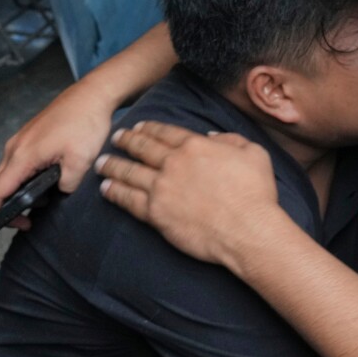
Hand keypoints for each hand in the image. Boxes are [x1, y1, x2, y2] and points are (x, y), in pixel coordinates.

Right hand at [0, 84, 119, 228]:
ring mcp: (21, 140)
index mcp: (23, 156)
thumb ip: (66, 185)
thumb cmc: (85, 123)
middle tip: (26, 223)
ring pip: (10, 173)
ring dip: (18, 191)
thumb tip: (59, 193)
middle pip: (0, 183)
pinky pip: (19, 162)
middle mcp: (15, 148)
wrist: (91, 95)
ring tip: (39, 204)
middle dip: (6, 206)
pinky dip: (25, 177)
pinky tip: (43, 183)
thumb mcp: (81, 161)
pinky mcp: (30, 136)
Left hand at [97, 122, 284, 269]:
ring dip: (113, 165)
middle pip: (142, 148)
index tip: (139, 126)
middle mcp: (173, 163)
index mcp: (195, 146)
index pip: (165, 132)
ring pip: (129, 172)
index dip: (149, 128)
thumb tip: (211, 137)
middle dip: (126, 141)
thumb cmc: (255, 193)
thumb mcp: (254, 153)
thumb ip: (231, 140)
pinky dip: (115, 192)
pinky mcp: (156, 213)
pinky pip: (128, 200)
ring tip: (102, 163)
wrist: (247, 230)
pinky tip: (106, 188)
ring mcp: (161, 188)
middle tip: (116, 138)